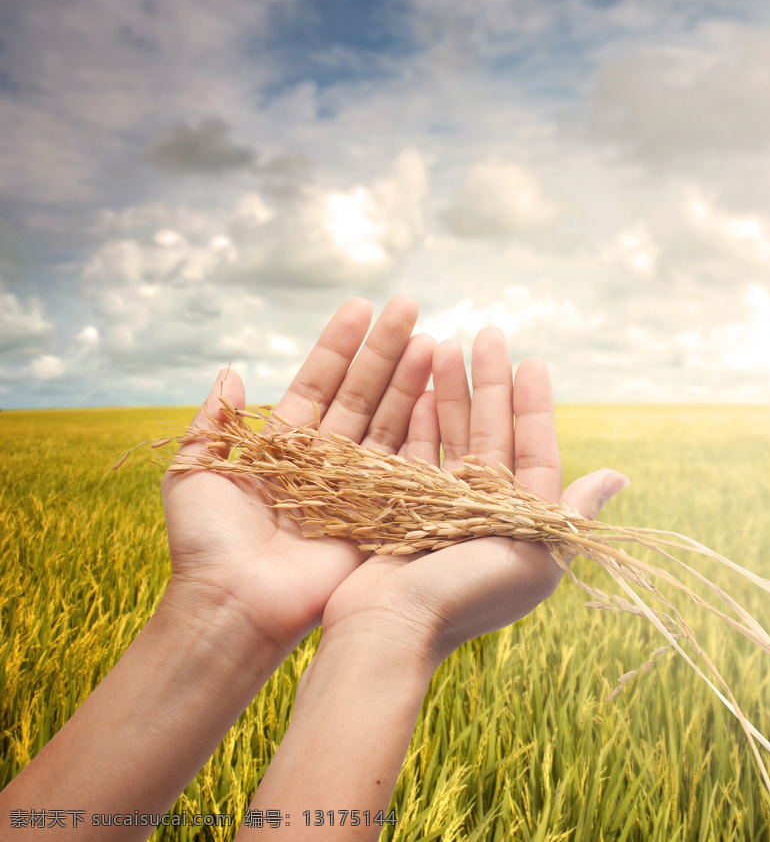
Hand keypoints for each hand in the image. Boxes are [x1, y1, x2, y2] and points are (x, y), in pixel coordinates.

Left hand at [161, 296, 434, 651]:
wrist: (234, 603)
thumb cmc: (206, 543)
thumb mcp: (193, 470)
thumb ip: (214, 421)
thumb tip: (229, 371)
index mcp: (286, 447)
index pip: (318, 383)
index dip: (339, 346)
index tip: (361, 306)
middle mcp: (326, 460)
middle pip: (362, 394)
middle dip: (385, 350)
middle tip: (409, 306)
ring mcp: (357, 485)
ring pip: (388, 420)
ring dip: (409, 378)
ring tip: (431, 337)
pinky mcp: (380, 512)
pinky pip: (404, 461)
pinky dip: (421, 425)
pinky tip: (437, 389)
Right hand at [320, 326, 627, 665]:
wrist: (390, 631)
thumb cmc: (467, 596)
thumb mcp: (535, 555)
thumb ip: (572, 512)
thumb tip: (620, 476)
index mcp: (523, 523)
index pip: (535, 449)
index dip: (534, 405)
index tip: (532, 360)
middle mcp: (485, 512)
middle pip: (492, 433)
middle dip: (490, 383)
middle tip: (488, 333)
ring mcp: (442, 507)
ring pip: (453, 435)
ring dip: (453, 390)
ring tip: (447, 343)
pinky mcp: (402, 507)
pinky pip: (415, 451)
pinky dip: (421, 418)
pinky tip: (423, 384)